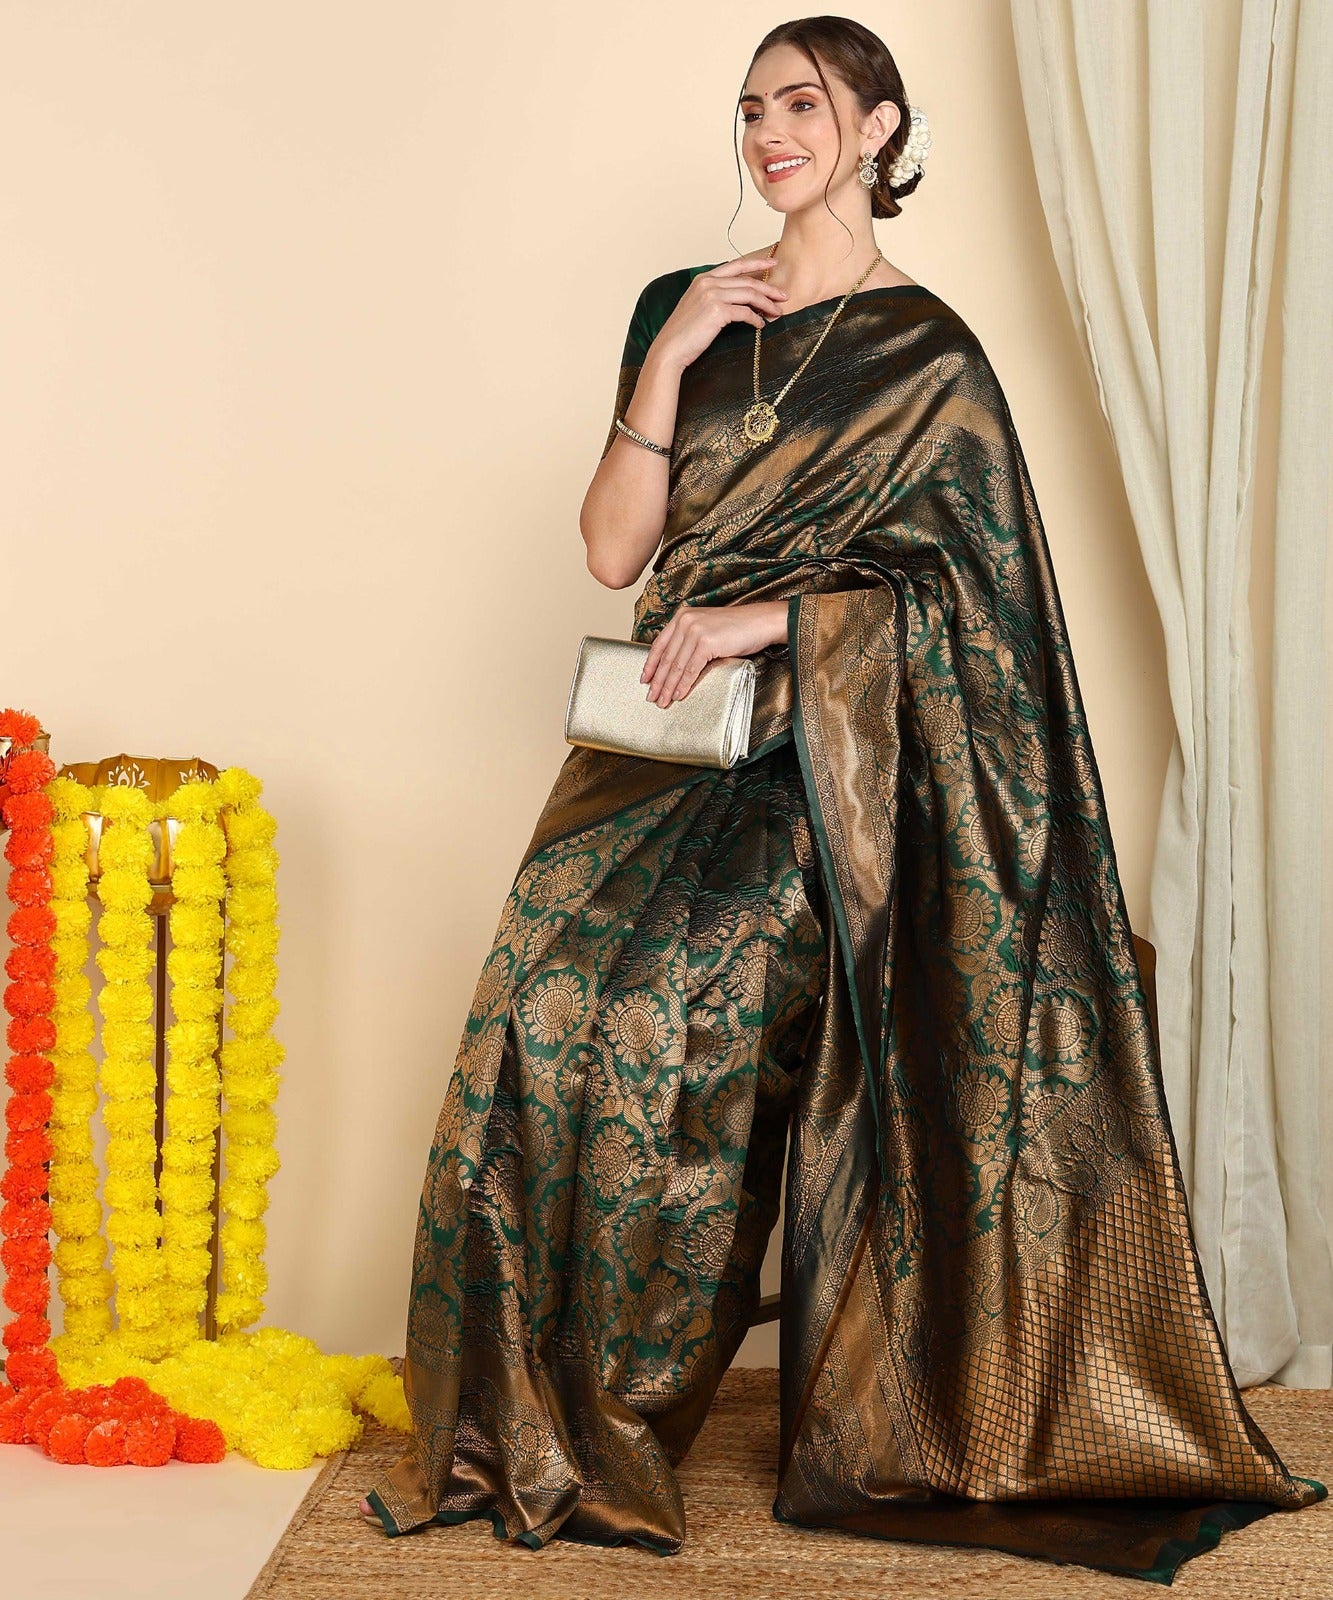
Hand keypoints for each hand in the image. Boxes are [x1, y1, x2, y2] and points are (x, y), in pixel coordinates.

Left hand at [640, 601, 785, 706]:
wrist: (760, 623)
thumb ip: (689, 640)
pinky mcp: (706, 642)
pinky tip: (678, 695)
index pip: (659, 644)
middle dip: (658, 681)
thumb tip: (674, 664)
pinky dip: (683, 684)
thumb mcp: (706, 628)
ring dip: (668, 687)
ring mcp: (695, 631)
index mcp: (682, 616)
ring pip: (676, 666)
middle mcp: (685, 621)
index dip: (651, 664)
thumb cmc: (737, 628)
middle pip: (666, 657)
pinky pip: (690, 669)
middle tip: (651, 697)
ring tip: (662, 701)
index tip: (645, 679)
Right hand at [650, 257, 788, 371]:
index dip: (757, 263)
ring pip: (750, 294)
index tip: (773, 265)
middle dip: (769, 288)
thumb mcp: (697, 307)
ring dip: (767, 304)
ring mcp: (712, 295)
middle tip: (784, 296)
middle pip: (748, 281)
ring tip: (778, 312)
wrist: (670, 349)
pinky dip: (756, 319)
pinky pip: (745, 312)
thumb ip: (714, 297)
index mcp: (703, 278)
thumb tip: (736, 299)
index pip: (736, 265)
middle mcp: (708, 282)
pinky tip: (761, 326)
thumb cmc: (684, 334)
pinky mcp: (717, 311)